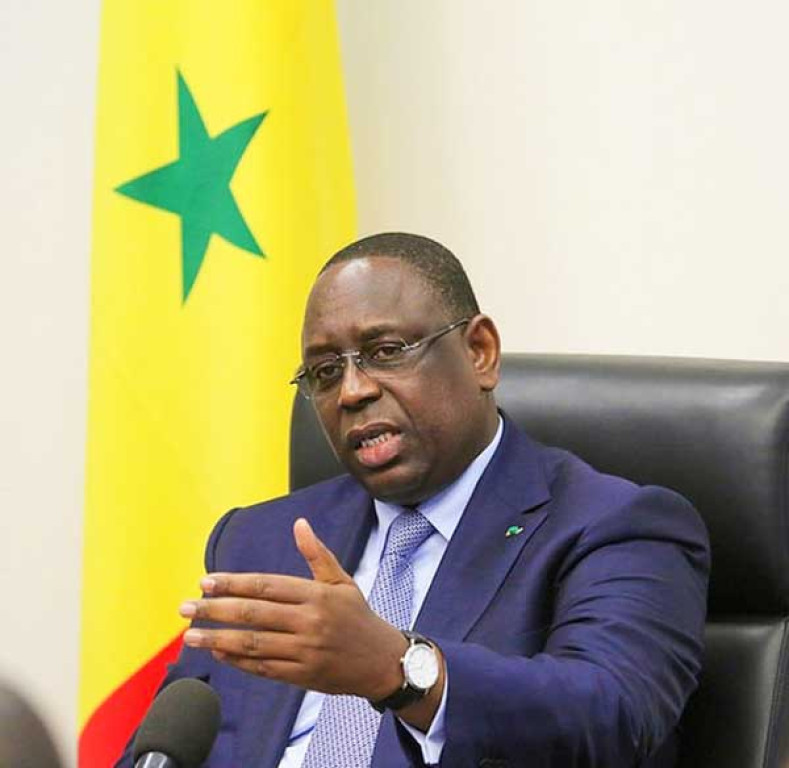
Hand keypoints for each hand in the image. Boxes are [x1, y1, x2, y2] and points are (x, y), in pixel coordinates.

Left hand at [179, 518, 406, 699]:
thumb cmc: (358, 617)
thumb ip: (317, 554)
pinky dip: (237, 661)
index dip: (233, 583)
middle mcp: (309, 622)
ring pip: (253, 644)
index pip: (266, 586)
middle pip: (253, 614)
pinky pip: (263, 668)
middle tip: (186, 607)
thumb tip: (299, 523)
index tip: (206, 582)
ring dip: (217, 638)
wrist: (382, 662)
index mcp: (317, 595)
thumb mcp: (342, 581)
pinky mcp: (302, 676)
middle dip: (215, 610)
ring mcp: (304, 652)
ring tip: (190, 635)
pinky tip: (217, 651)